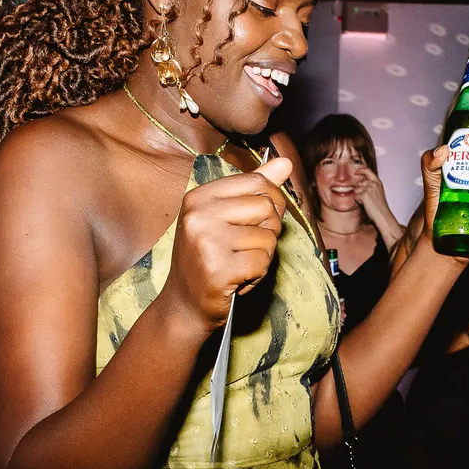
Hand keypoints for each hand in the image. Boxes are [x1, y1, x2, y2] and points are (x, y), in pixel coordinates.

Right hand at [165, 156, 293, 329]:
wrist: (183, 305)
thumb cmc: (208, 260)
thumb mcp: (224, 218)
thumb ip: (255, 189)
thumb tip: (285, 163)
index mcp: (199, 197)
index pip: (257, 182)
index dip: (271, 202)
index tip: (259, 222)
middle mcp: (199, 214)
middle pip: (266, 207)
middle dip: (268, 231)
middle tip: (247, 248)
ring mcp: (207, 241)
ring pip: (268, 237)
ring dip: (262, 255)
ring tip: (239, 264)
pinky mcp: (218, 268)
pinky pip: (262, 261)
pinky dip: (258, 273)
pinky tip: (238, 278)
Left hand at [353, 164, 393, 226]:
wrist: (382, 215)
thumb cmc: (379, 206)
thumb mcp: (377, 192)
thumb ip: (370, 185)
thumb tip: (359, 183)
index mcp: (377, 182)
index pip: (367, 170)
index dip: (360, 170)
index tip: (356, 172)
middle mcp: (373, 184)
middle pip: (359, 183)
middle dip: (359, 190)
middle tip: (366, 198)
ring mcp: (369, 189)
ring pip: (356, 190)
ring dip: (359, 196)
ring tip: (367, 201)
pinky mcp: (364, 195)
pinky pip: (356, 196)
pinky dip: (358, 201)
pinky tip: (365, 204)